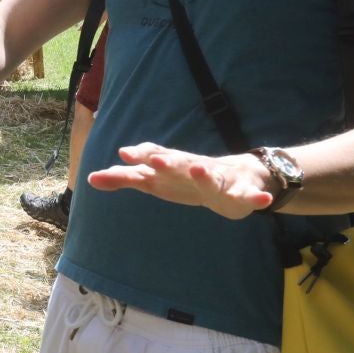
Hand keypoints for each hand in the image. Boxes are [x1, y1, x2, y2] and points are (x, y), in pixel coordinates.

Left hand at [85, 143, 273, 219]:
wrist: (236, 177)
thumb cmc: (187, 179)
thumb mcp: (155, 180)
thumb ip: (126, 178)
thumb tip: (90, 178)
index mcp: (174, 166)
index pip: (155, 159)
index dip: (142, 156)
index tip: (124, 152)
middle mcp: (195, 168)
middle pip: (181, 164)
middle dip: (169, 162)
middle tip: (155, 160)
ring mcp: (220, 179)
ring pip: (214, 177)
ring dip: (206, 173)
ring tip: (199, 169)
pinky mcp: (242, 194)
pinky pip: (251, 197)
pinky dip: (257, 197)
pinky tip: (263, 200)